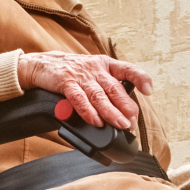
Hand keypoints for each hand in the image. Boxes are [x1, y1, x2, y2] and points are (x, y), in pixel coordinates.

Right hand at [16, 51, 149, 129]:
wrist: (41, 65)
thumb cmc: (71, 73)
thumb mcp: (92, 74)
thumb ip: (107, 89)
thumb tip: (124, 114)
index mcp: (106, 65)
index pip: (128, 69)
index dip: (140, 78)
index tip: (148, 90)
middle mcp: (95, 69)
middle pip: (115, 88)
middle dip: (125, 107)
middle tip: (132, 123)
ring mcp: (81, 75)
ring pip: (99, 96)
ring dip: (111, 112)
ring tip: (120, 125)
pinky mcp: (65, 82)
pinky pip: (79, 98)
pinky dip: (88, 111)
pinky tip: (95, 121)